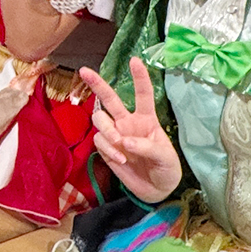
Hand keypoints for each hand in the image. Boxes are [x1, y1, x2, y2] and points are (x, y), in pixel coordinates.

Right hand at [80, 58, 181, 202]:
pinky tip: (120, 160)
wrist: (156, 190)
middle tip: (84, 71)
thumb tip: (124, 141)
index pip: (143, 94)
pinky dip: (108, 149)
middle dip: (97, 84)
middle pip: (110, 99)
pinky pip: (99, 140)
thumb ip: (146, 147)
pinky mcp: (106, 148)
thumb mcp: (165, 157)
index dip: (139, 77)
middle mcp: (128, 122)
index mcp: (146, 119)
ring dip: (107, 130)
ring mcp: (115, 134)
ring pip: (100, 119)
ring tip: (119, 144)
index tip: (135, 60)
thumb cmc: (166, 168)